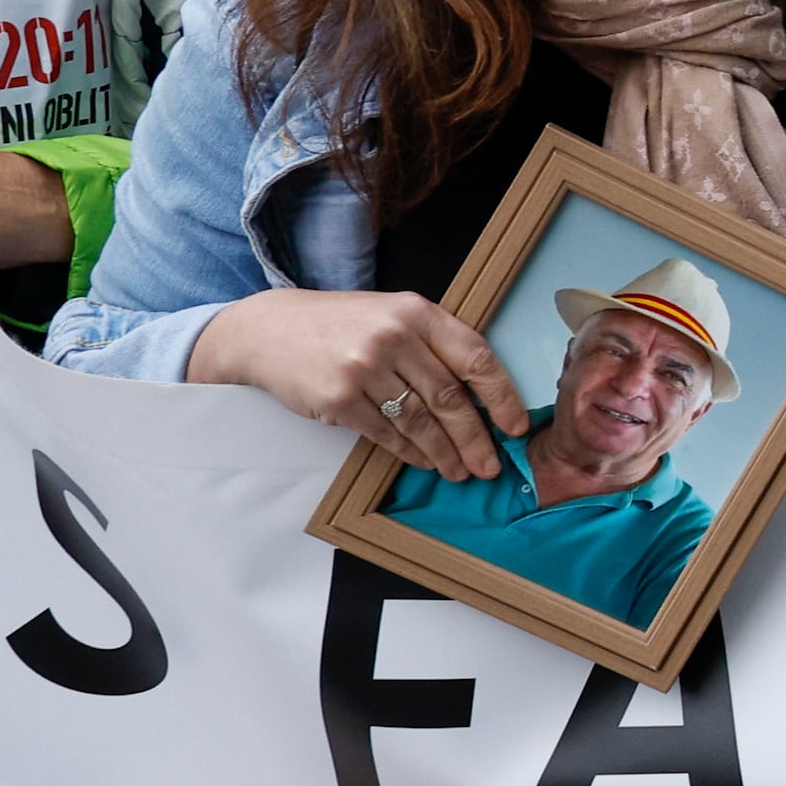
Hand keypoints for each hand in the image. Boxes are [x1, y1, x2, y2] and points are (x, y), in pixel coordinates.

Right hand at [186, 285, 531, 472]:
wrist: (268, 330)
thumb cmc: (341, 325)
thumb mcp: (393, 315)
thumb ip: (434, 345)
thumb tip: (482, 396)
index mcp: (418, 313)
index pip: (477, 358)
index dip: (502, 397)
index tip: (517, 426)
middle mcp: (395, 338)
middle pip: (451, 399)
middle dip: (476, 439)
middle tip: (491, 466)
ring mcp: (365, 368)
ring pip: (420, 422)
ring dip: (445, 453)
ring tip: (459, 471)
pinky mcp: (339, 399)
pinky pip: (386, 434)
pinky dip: (409, 452)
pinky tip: (424, 461)